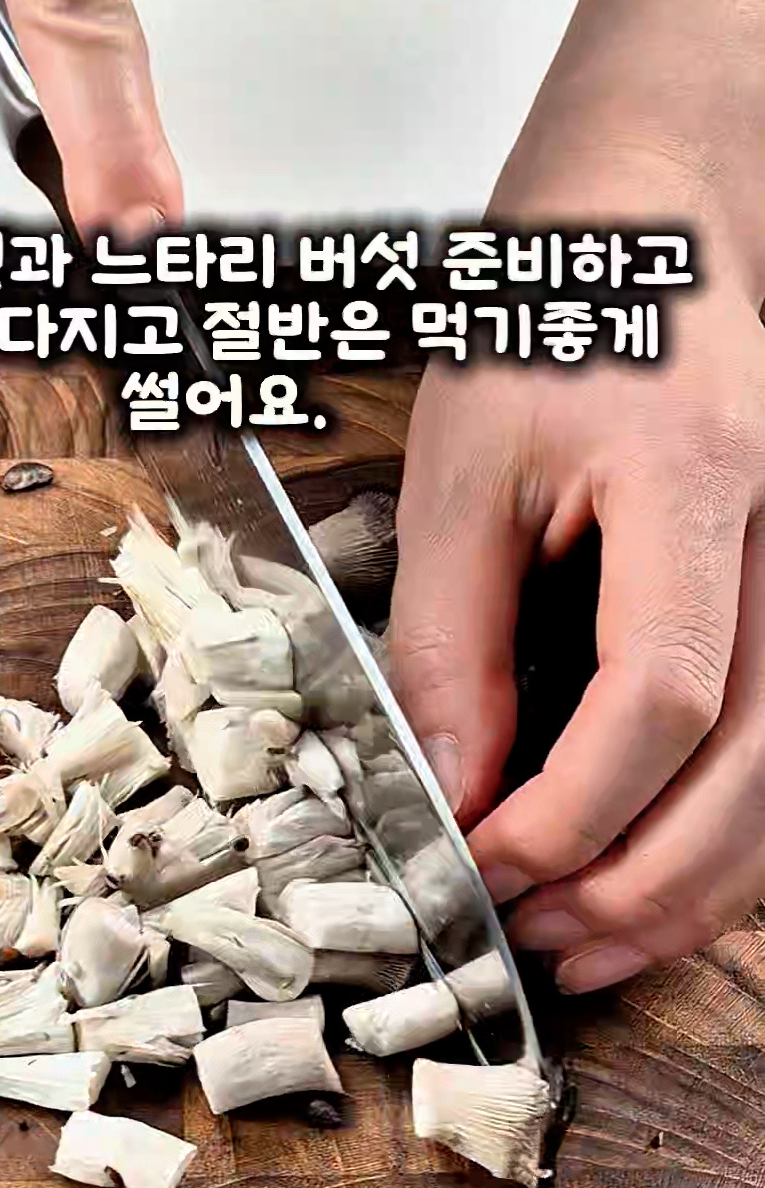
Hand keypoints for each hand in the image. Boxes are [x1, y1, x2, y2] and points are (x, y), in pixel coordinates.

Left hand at [389, 0, 764, 993]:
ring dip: (690, 893)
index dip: (575, 806)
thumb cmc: (551, 331)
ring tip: (585, 946)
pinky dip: (716, 849)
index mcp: (696, 480)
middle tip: (536, 936)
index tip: (487, 859)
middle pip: (752, 766)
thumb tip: (454, 792)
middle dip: (639, 881)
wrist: (653, 241)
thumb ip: (452, 639)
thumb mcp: (459, 468)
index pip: (664, 690)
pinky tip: (644, 892)